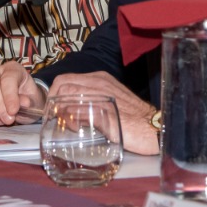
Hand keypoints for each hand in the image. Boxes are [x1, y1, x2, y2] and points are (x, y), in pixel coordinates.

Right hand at [0, 63, 46, 126]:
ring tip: (1, 119)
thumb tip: (23, 103)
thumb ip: (29, 102)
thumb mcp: (34, 101)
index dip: (9, 96)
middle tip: (8, 119)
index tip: (13, 111)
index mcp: (13, 69)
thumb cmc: (29, 100)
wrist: (23, 104)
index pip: (7, 79)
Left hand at [45, 71, 159, 155]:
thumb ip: (91, 103)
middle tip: (55, 116)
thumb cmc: (135, 119)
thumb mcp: (111, 103)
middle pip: (63, 84)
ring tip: (66, 124)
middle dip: (53, 101)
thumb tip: (70, 111)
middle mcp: (100, 83)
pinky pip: (78, 112)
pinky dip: (70, 120)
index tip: (53, 107)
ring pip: (68, 96)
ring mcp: (102, 96)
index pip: (66, 78)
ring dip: (60, 111)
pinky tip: (74, 128)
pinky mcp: (104, 113)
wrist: (154, 127)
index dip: (54, 93)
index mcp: (101, 79)